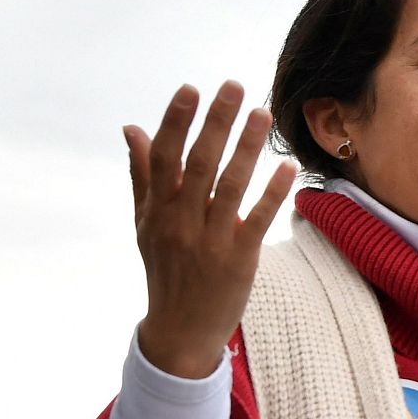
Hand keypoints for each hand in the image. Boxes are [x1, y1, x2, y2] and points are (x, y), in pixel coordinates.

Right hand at [130, 81, 295, 377]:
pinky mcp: (238, 260)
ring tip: (263, 114)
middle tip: (234, 87)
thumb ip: (142, 175)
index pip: (165, 157)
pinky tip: (286, 166)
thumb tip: (131, 128)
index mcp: (157, 210)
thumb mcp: (145, 224)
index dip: (177, 122)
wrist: (180, 331)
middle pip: (199, 164)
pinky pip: (257, 220)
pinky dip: (272, 192)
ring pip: (229, 187)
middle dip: (216, 123)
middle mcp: (180, 222)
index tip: (191, 89)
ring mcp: (209, 241)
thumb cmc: (164, 270)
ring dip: (247, 148)